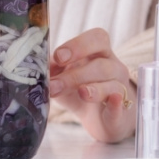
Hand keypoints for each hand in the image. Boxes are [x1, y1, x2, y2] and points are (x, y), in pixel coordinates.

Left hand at [49, 28, 135, 142]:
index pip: (97, 38)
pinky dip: (117, 104)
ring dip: (94, 89)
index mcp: (98, 53)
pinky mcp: (122, 111)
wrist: (99, 119)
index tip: (58, 56)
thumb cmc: (78, 90)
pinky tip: (112, 101)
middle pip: (101, 64)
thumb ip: (52, 70)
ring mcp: (120, 89)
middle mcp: (113, 67)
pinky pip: (121, 106)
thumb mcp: (62, 77)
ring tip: (81, 93)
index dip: (78, 45)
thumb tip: (35, 66)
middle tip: (55, 84)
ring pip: (112, 84)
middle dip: (76, 74)